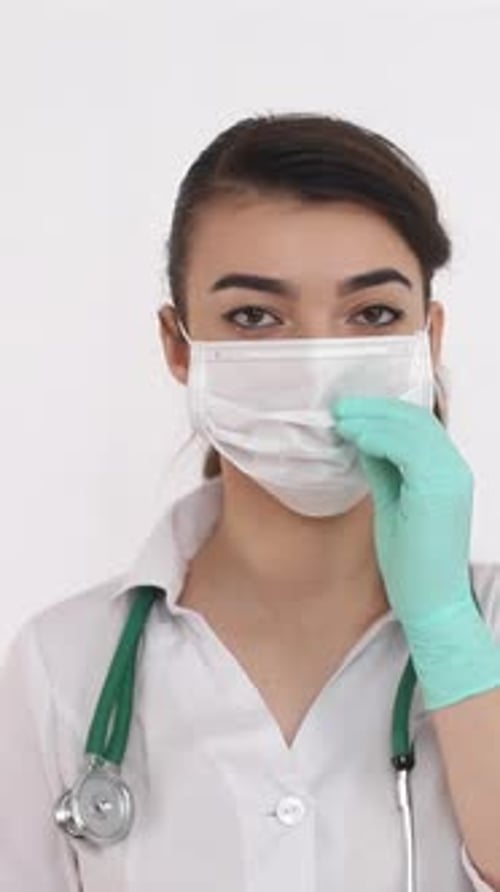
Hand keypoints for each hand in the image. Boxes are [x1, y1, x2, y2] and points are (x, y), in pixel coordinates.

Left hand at [331, 396, 473, 628]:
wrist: (432, 606)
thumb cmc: (413, 565)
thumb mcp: (392, 505)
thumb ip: (383, 471)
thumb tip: (364, 440)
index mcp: (448, 473)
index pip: (419, 425)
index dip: (382, 412)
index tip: (349, 411)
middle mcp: (455, 470)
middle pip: (416, 418)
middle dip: (373, 408)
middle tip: (339, 407)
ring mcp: (451, 478)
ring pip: (412, 427)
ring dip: (372, 419)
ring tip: (341, 419)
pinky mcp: (438, 491)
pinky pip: (408, 449)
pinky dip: (379, 438)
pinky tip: (355, 438)